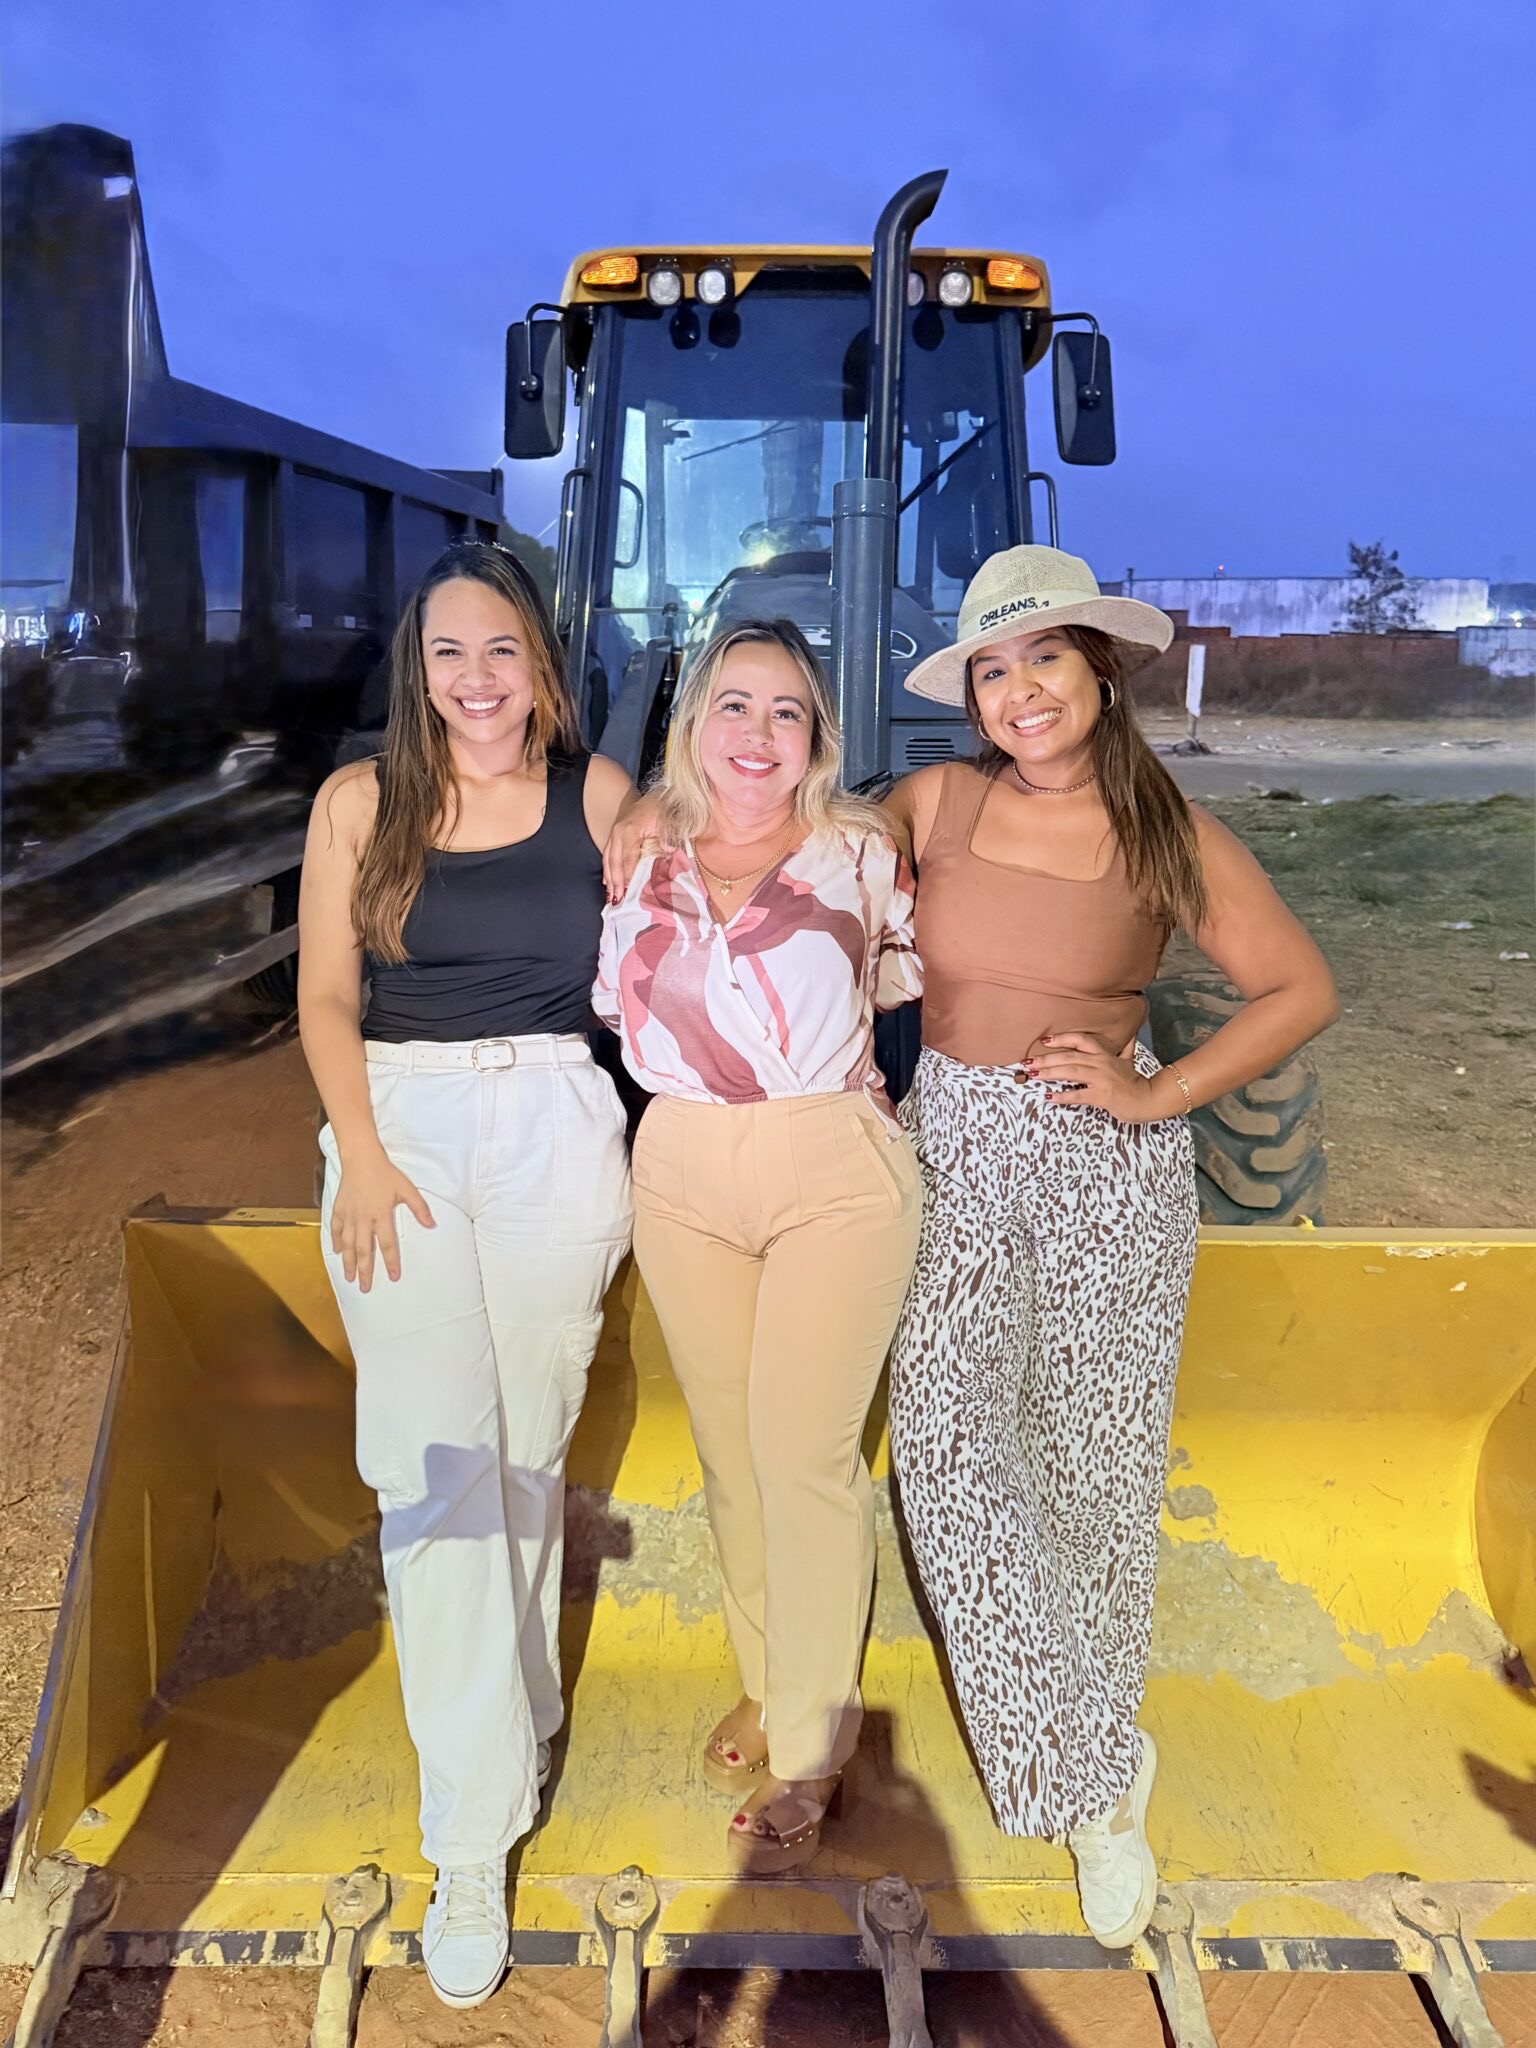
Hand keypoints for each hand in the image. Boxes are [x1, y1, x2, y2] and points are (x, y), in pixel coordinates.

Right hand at [330, 1143, 434, 1289]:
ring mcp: (349, 1215)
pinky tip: (338, 1252)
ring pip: (348, 1244)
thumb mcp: (407, 1188)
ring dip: (349, 1262)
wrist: (361, 1158)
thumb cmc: (385, 1173)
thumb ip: (419, 1208)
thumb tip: (432, 1225)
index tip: (393, 1276)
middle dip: (365, 1271)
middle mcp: (363, 1219)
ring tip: (349, 1278)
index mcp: (381, 1215)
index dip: (391, 1261)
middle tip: (365, 1287)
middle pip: (364, 1250)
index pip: (388, 1244)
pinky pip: (337, 1229)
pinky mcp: (339, 1209)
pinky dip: (337, 1241)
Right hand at [603, 791, 668, 901]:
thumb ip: (667, 836)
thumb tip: (667, 850)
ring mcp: (615, 833)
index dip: (626, 877)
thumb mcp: (668, 821)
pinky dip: (607, 869)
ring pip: (608, 860)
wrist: (658, 794)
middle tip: (616, 900)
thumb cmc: (663, 808)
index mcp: (630, 830)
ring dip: (609, 879)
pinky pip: (608, 854)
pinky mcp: (615, 834)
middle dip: (615, 882)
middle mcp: (618, 832)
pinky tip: (607, 882)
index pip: (626, 860)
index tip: (627, 893)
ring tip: (610, 897)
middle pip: (614, 862)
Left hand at [1022, 1032, 1178, 1122]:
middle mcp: (1101, 1063)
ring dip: (1050, 1073)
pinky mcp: (1102, 1095)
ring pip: (1071, 1072)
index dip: (1062, 1039)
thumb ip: (1126, 1048)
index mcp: (1104, 1054)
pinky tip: (1049, 1097)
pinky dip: (1063, 1096)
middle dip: (1046, 1059)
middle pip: (1069, 1057)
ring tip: (1034, 1075)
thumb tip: (1130, 1035)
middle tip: (1027, 1062)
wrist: (1149, 1098)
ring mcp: (1101, 1078)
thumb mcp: (1130, 1061)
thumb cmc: (1135, 1081)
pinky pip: (1079, 1094)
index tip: (1044, 1040)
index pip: (1080, 1040)